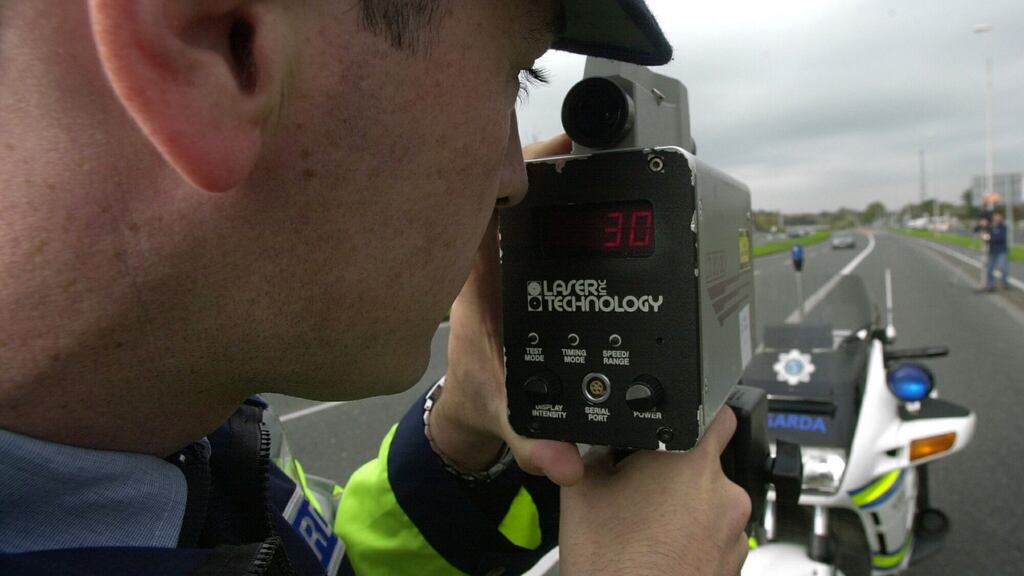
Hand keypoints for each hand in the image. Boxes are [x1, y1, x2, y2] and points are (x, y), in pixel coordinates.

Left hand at [429, 134, 584, 484]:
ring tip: (621, 155)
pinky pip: (550, 215)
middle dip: (561, 158)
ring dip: (573, 173)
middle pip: (517, 182)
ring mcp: (513, 252)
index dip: (517, 162)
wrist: (476, 403)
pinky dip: (579, 199)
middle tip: (611, 145)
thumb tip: (562, 461)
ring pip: (534, 193)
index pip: (484, 197)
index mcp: (476, 275)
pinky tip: (617, 192)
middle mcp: (493, 254)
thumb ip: (532, 442)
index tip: (564, 147)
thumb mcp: (504, 415)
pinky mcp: (531, 258)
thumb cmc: (481, 393)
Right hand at [559, 409, 751, 575]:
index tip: (677, 421)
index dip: (696, 409)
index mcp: (690, 462)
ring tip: (646, 526)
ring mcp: (734, 532)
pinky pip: (715, 535)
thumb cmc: (612, 566)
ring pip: (709, 501)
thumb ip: (596, 451)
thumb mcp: (583, 492)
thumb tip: (598, 439)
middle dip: (676, 469)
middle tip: (640, 488)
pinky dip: (693, 537)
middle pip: (705, 461)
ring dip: (685, 506)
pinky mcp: (735, 562)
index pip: (715, 410)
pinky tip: (661, 549)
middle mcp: (723, 493)